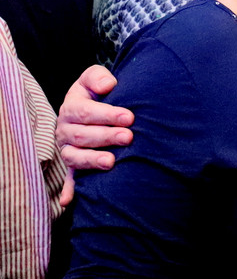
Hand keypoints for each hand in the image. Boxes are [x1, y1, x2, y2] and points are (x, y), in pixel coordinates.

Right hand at [57, 65, 133, 204]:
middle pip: (81, 135)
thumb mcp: (95, 78)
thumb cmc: (98, 92)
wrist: (93, 106)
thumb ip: (98, 77)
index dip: (106, 115)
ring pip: (74, 157)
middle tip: (128, 137)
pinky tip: (69, 201)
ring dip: (92, 160)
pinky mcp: (73, 165)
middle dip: (105, 136)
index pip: (84, 112)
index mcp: (71, 108)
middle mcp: (65, 130)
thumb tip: (107, 86)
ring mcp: (68, 149)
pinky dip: (69, 190)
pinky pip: (70, 179)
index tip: (129, 117)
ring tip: (112, 161)